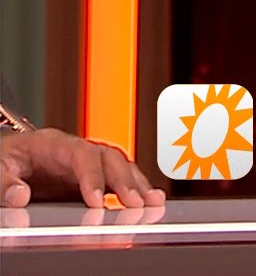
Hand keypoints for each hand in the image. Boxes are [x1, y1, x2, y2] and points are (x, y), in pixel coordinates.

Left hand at [0, 129, 164, 208]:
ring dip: (136, 183)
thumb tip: (19, 195)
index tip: (96, 200)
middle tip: (135, 201)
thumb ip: (4, 181)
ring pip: (119, 167)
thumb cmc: (5, 159)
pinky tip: (148, 199)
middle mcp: (75, 150)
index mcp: (54, 143)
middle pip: (108, 158)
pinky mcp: (90, 178)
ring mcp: (85, 163)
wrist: (8, 159)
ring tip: (151, 200)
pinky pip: (117, 179)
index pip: (81, 155)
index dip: (92, 177)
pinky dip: (135, 188)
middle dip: (124, 180)